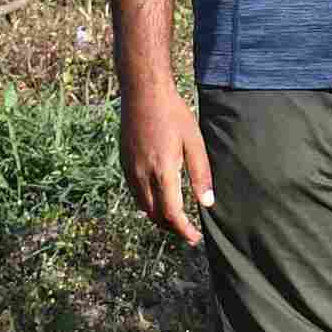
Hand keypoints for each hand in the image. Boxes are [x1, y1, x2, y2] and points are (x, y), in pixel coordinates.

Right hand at [122, 80, 213, 245]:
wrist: (143, 93)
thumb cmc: (173, 114)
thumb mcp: (194, 142)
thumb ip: (201, 174)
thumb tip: (207, 203)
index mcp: (163, 171)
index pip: (171, 213)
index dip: (184, 230)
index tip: (195, 238)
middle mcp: (142, 175)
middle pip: (156, 215)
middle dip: (172, 228)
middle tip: (189, 232)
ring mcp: (130, 170)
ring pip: (143, 207)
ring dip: (159, 217)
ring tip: (177, 219)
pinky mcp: (124, 164)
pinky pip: (136, 194)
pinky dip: (149, 204)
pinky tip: (161, 199)